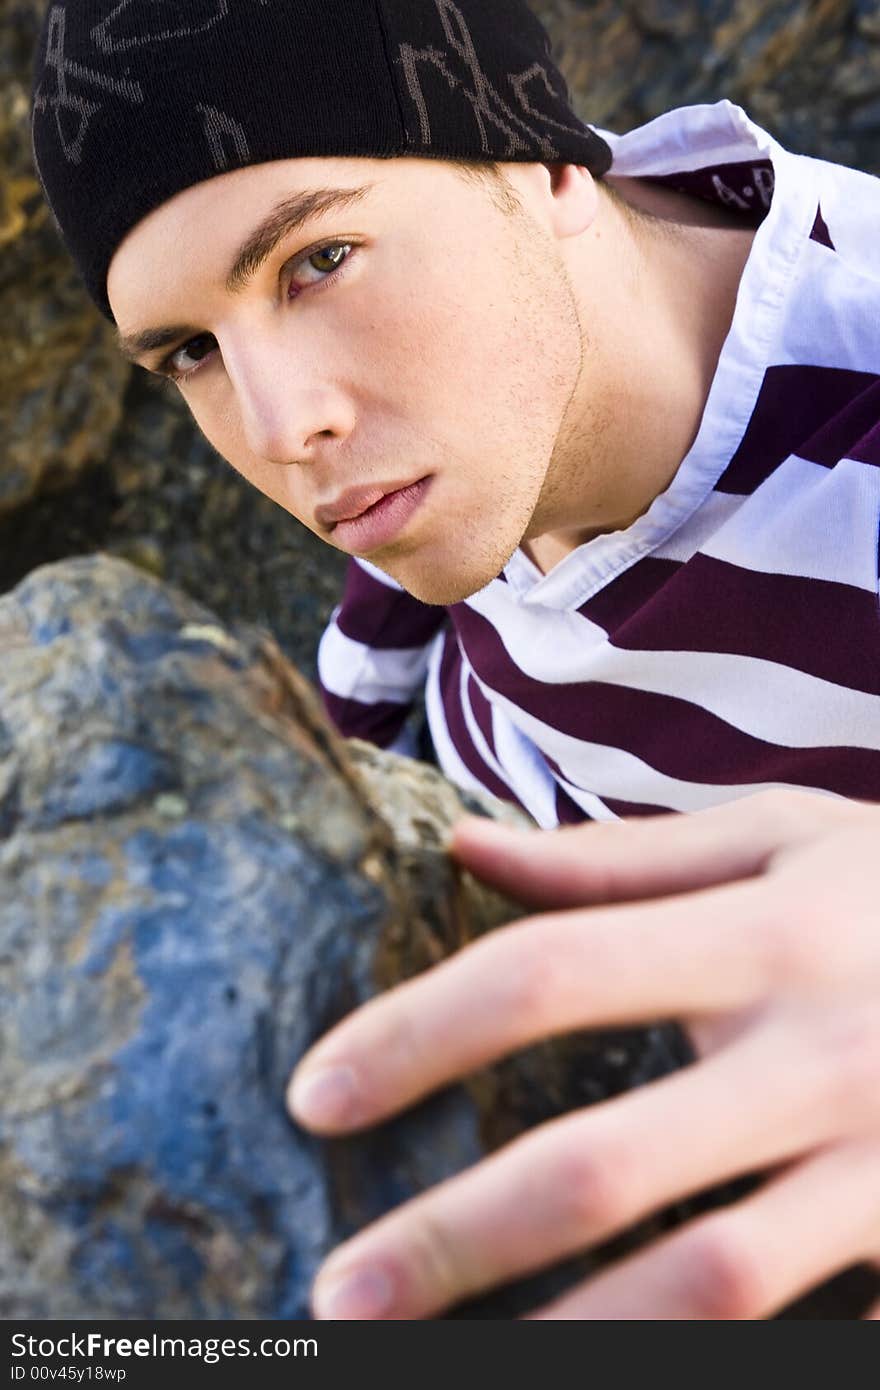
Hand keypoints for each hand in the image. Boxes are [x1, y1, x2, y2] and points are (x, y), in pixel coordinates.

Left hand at [288, 790, 879, 1318]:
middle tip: (337, 1293)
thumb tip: (466, 847)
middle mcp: (819, 1054)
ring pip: (709, 1283)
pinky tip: (622, 1370)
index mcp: (763, 935)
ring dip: (572, 1339)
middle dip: (459, 1237)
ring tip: (441, 1373)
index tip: (317, 1095)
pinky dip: (710, 1355)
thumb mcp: (781, 836)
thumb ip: (619, 855)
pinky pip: (812, 1324)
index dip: (420, 1035)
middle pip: (607, 1160)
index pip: (551, 973)